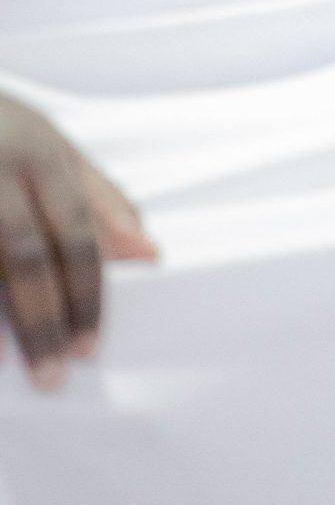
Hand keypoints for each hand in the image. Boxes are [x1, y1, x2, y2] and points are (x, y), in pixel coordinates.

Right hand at [0, 95, 156, 389]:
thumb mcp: (52, 148)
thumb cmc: (0, 130)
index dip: (85, 292)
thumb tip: (150, 257)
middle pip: (25, 254)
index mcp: (38, 152)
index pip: (75, 230)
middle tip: (54, 374)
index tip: (90, 348)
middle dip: (42, 319)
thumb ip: (100, 201)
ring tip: (8, 373)